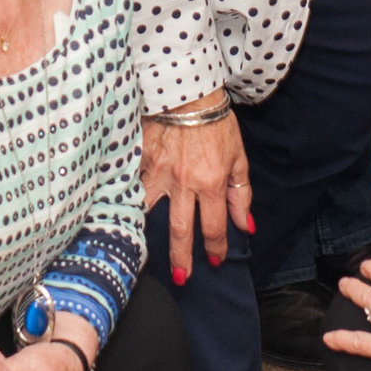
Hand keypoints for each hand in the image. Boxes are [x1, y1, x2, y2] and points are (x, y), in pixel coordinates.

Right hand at [143, 101, 252, 277]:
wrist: (186, 92)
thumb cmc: (216, 123)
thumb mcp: (238, 157)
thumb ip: (240, 193)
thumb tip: (247, 225)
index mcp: (210, 181)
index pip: (213, 226)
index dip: (215, 247)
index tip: (215, 260)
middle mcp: (183, 182)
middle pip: (180, 230)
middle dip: (182, 258)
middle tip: (182, 278)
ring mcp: (157, 173)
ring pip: (148, 214)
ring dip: (148, 237)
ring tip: (144, 256)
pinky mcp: (138, 162)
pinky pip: (131, 191)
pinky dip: (127, 207)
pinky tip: (123, 221)